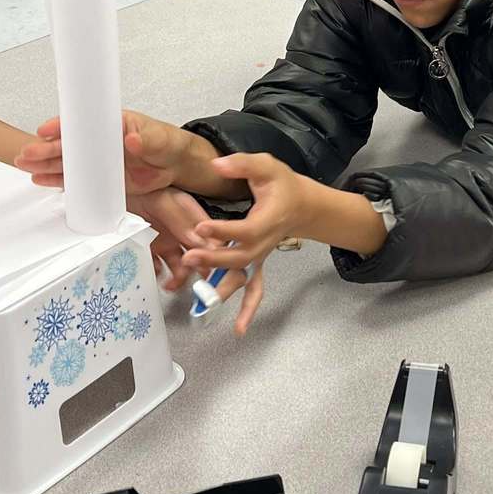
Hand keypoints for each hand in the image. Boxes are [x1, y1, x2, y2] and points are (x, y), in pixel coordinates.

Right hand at [15, 110, 198, 194]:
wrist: (177, 164)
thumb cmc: (168, 144)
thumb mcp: (159, 140)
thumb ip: (146, 140)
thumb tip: (133, 139)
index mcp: (113, 123)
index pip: (83, 122)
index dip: (63, 126)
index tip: (46, 130)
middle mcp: (102, 141)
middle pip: (69, 144)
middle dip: (47, 148)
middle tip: (28, 154)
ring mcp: (100, 159)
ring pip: (68, 161)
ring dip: (47, 164)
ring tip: (27, 166)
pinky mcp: (102, 177)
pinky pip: (76, 179)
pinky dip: (59, 179)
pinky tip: (42, 179)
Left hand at [127, 187, 211, 289]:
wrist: (114, 193)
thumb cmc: (141, 189)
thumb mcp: (164, 200)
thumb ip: (180, 219)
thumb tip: (199, 240)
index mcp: (192, 216)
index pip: (211, 237)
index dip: (213, 252)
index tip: (209, 264)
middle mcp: (182, 232)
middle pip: (199, 255)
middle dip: (197, 269)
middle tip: (190, 277)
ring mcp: (167, 242)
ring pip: (180, 266)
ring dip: (178, 277)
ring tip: (170, 284)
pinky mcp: (150, 251)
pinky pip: (157, 268)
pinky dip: (157, 275)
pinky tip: (152, 273)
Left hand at [181, 153, 308, 333]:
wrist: (303, 205)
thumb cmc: (283, 184)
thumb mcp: (266, 165)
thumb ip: (242, 164)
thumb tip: (217, 166)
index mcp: (269, 218)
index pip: (245, 229)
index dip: (224, 230)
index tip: (202, 227)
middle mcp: (265, 242)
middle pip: (240, 256)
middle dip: (214, 259)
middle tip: (190, 256)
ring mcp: (260, 255)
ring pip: (243, 275)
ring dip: (224, 287)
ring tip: (203, 300)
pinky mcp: (256, 261)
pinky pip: (255, 287)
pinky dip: (249, 309)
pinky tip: (239, 329)